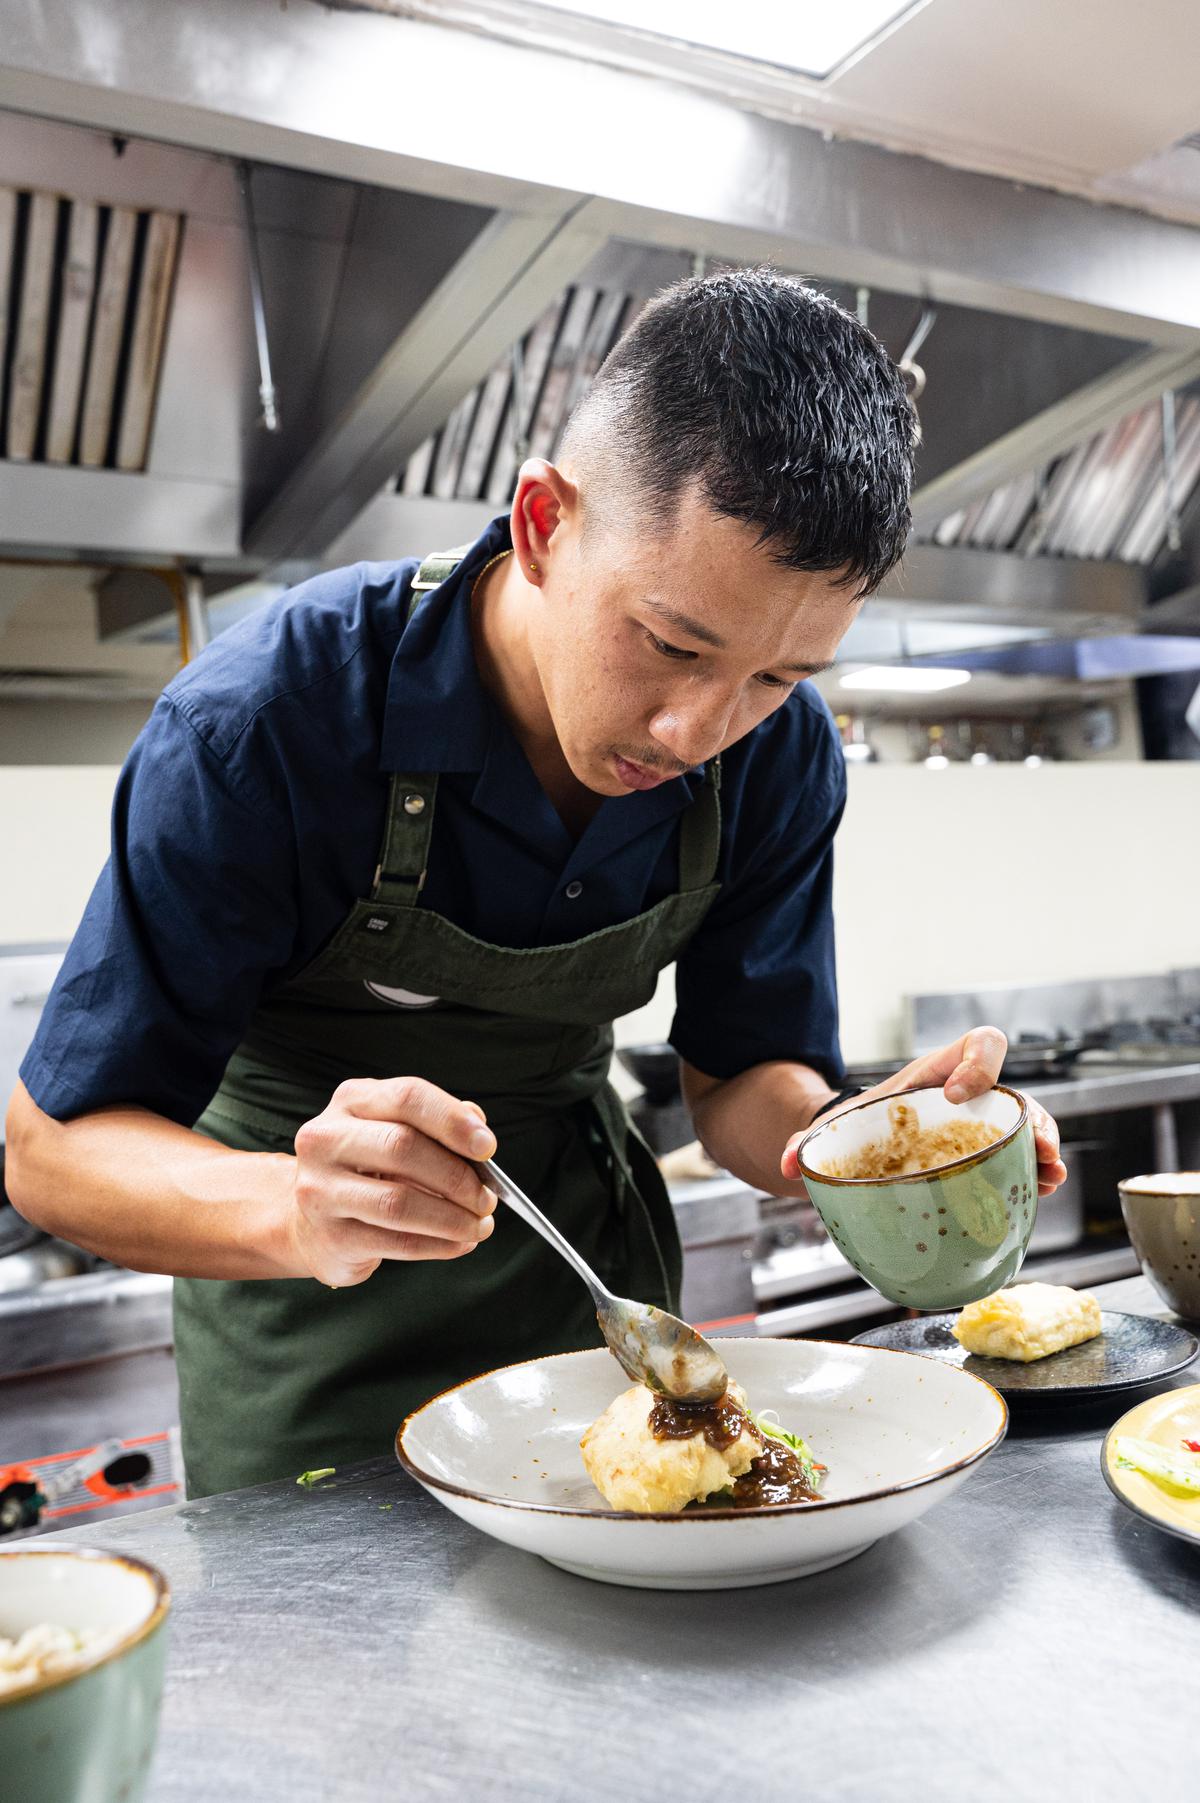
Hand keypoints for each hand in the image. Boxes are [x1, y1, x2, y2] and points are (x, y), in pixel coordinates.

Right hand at [289, 1077, 497, 1286]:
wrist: (312, 1222)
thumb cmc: (367, 1170)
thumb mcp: (395, 1132)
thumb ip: (437, 1125)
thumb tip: (478, 1131)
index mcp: (351, 1101)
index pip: (407, 1098)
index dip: (452, 1121)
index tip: (487, 1147)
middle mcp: (326, 1139)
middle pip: (402, 1147)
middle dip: (456, 1175)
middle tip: (487, 1197)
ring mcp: (321, 1189)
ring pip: (399, 1202)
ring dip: (452, 1217)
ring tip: (480, 1225)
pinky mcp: (331, 1236)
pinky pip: (397, 1243)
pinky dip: (439, 1244)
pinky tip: (461, 1242)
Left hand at [782, 1025, 1066, 1196]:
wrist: (872, 1143)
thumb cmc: (865, 1124)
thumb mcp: (840, 1126)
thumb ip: (809, 1140)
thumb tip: (789, 1164)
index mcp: (938, 1071)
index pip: (975, 1044)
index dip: (976, 1063)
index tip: (956, 1095)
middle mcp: (972, 1093)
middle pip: (1015, 1089)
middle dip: (1029, 1116)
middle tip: (1035, 1146)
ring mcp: (986, 1123)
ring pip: (1028, 1122)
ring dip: (1045, 1146)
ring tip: (1051, 1173)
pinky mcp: (992, 1152)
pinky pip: (1025, 1154)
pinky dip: (1039, 1169)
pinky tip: (1045, 1189)